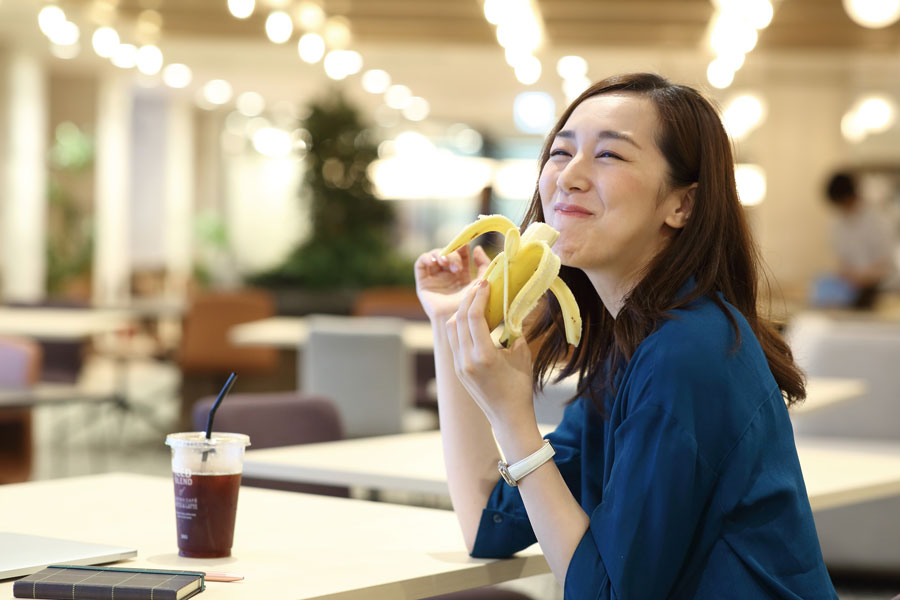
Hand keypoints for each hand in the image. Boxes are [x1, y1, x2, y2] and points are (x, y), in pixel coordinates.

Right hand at [415, 244, 490, 322]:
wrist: (457, 320)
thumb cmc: (472, 304)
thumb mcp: (482, 281)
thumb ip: (484, 264)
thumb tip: (477, 248)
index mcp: (462, 276)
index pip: (461, 254)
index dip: (463, 247)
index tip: (467, 246)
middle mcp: (448, 276)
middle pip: (448, 253)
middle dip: (453, 254)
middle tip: (457, 266)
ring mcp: (435, 278)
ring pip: (435, 256)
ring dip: (441, 254)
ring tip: (444, 262)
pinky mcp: (423, 283)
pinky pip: (420, 264)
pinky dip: (426, 257)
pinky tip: (434, 261)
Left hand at [445, 278, 535, 430]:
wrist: (507, 417)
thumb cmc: (519, 387)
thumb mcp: (521, 356)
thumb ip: (514, 332)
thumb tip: (510, 311)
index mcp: (484, 357)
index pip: (474, 318)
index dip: (479, 297)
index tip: (485, 283)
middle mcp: (466, 361)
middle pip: (459, 320)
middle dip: (469, 299)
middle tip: (479, 285)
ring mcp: (459, 366)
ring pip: (451, 329)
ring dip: (461, 311)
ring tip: (475, 300)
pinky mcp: (457, 369)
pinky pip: (453, 341)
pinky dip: (460, 325)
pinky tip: (472, 319)